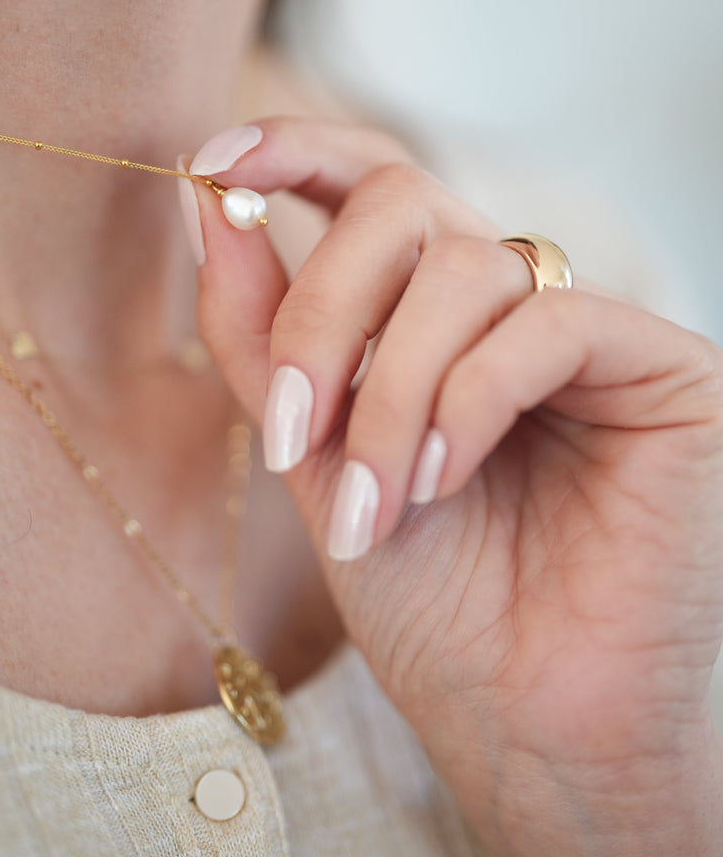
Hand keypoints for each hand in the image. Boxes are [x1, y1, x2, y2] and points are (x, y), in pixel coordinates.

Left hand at [181, 117, 722, 855]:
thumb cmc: (423, 598)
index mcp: (433, 318)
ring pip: (465, 269)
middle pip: (403, 203)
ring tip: (376, 502)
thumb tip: (208, 205)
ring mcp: (589, 330)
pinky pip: (546, 325)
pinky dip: (468, 398)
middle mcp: (510, 306)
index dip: (295, 150)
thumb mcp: (313, 455)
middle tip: (292, 433)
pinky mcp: (664, 368)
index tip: (211, 167)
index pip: (374, 184)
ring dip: (392, 390)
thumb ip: (264, 334)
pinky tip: (444, 480)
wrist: (521, 721)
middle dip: (323, 313)